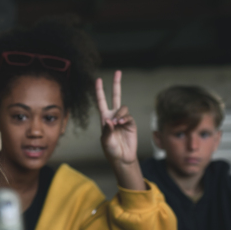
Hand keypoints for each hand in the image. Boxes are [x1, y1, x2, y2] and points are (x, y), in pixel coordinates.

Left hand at [96, 71, 145, 190]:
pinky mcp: (131, 123)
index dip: (99, 90)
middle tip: (118, 72)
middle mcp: (114, 115)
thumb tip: (110, 120)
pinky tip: (122, 123)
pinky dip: (125, 118)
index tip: (98, 79)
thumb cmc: (110, 150)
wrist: (122, 157)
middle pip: (116, 96)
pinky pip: (128, 116)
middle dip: (116, 84)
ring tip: (117, 123)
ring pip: (123, 108)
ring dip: (120, 113)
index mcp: (104, 118)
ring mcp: (123, 119)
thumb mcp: (105, 140)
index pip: (101, 101)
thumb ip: (107, 130)